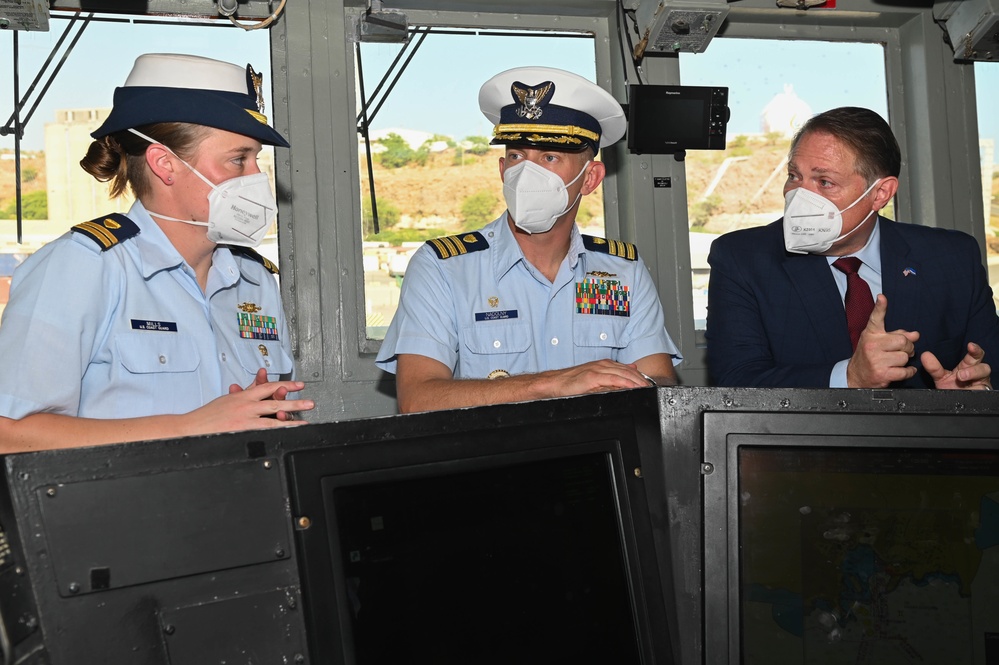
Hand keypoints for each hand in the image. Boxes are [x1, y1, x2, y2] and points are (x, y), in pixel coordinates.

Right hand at [191, 378, 312, 434]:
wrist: (191, 428)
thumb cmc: (208, 416)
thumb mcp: (228, 399)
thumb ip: (245, 393)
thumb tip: (256, 384)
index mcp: (243, 396)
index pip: (268, 387)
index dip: (286, 385)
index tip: (299, 385)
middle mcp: (246, 406)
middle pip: (275, 401)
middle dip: (295, 402)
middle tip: (310, 403)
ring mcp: (245, 420)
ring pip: (273, 419)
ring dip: (291, 420)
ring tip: (305, 423)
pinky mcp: (242, 432)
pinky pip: (264, 433)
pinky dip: (277, 433)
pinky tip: (286, 435)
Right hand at [543, 359, 650, 396]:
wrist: (554, 383)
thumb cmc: (571, 382)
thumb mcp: (594, 375)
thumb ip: (612, 373)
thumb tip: (631, 368)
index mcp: (604, 364)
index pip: (628, 369)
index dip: (640, 377)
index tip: (649, 385)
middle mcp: (603, 365)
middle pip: (629, 371)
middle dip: (642, 380)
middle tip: (651, 389)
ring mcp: (598, 370)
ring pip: (623, 374)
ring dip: (637, 382)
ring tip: (646, 389)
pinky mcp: (592, 377)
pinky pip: (613, 379)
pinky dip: (624, 383)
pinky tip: (631, 388)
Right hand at [846, 295, 919, 387]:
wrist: (856, 376)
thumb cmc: (869, 356)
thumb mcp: (879, 342)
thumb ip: (897, 336)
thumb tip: (915, 335)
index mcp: (871, 334)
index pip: (876, 318)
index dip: (880, 307)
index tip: (882, 298)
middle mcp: (872, 345)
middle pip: (903, 341)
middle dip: (908, 347)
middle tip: (903, 351)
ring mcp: (876, 360)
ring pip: (905, 357)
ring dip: (905, 361)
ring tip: (896, 362)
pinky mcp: (882, 373)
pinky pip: (905, 371)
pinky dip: (908, 371)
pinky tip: (902, 370)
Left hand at [921, 342, 991, 389]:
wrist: (951, 405)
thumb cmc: (949, 389)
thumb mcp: (940, 378)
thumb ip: (933, 368)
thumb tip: (925, 355)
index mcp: (967, 367)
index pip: (974, 355)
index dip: (974, 349)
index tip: (970, 345)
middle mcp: (977, 373)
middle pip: (983, 364)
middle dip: (976, 360)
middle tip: (963, 366)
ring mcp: (981, 383)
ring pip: (985, 372)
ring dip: (973, 373)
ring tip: (960, 377)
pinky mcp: (983, 392)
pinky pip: (983, 389)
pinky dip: (975, 388)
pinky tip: (967, 389)